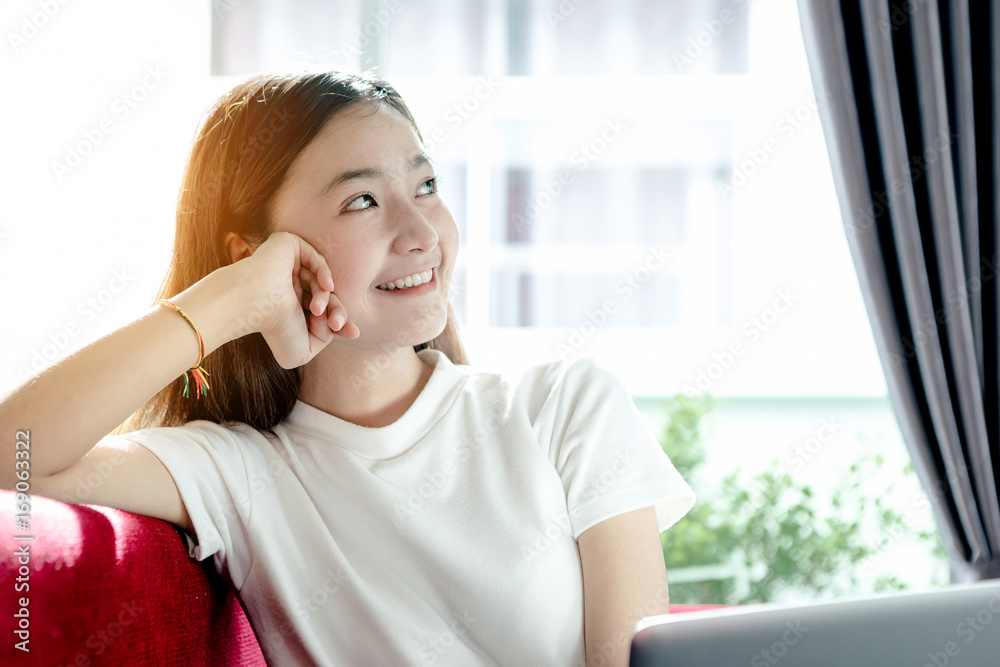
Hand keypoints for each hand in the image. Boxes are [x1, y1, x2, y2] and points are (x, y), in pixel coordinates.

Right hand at [234, 231, 358, 368]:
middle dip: (336, 313)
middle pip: (327, 298)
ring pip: (321, 282)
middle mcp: (288, 287)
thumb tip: (336, 325)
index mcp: (288, 308)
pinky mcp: (288, 246)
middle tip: (337, 324)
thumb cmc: (274, 329)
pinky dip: (325, 273)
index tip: (353, 333)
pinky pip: (316, 259)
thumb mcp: (302, 351)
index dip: (339, 321)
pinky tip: (328, 287)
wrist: (255, 304)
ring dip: (325, 299)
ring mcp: (287, 267)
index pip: (323, 313)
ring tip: (317, 311)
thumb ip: (322, 341)